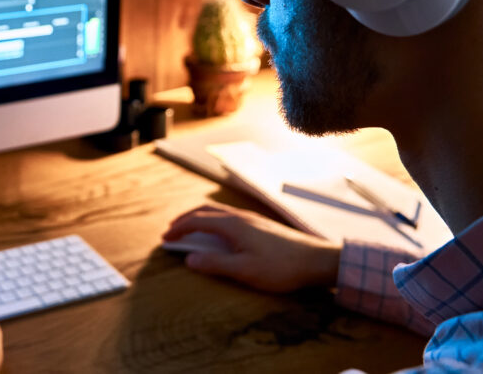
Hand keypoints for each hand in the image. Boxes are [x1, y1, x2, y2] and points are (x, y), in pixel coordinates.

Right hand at [162, 203, 340, 292]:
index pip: (197, 221)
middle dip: (185, 219)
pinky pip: (228, 217)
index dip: (179, 229)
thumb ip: (214, 264)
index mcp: (232, 225)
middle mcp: (240, 217)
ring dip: (199, 219)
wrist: (317, 261)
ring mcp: (251, 219)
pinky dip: (213, 221)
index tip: (165, 238)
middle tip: (172, 230)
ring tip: (190, 230)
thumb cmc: (281, 267)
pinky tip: (219, 233)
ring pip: (218, 212)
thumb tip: (189, 259)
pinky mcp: (261, 225)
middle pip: (205, 211)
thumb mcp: (244, 270)